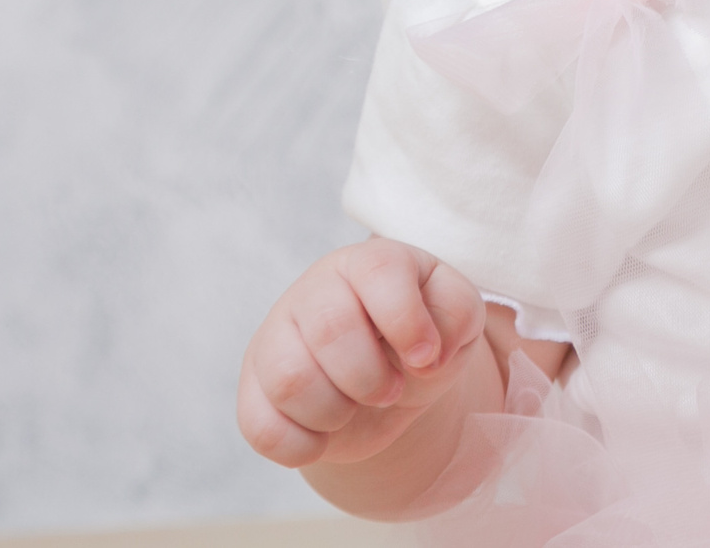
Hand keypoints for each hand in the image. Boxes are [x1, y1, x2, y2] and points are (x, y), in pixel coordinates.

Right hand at [237, 238, 485, 468]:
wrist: (389, 380)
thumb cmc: (421, 337)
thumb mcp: (456, 316)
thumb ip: (455, 313)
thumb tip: (428, 351)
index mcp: (369, 264)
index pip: (379, 272)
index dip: (407, 322)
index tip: (426, 359)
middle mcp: (315, 291)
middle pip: (331, 330)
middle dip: (371, 377)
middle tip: (391, 390)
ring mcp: (276, 338)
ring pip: (289, 380)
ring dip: (336, 412)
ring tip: (354, 408)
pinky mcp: (254, 388)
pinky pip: (262, 427)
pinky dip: (303, 445)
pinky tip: (325, 434)